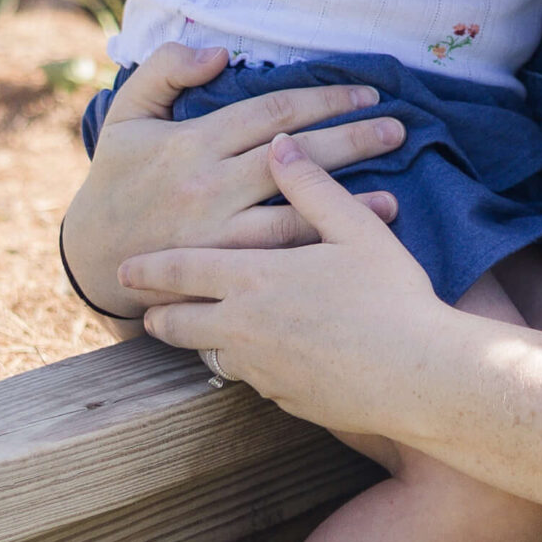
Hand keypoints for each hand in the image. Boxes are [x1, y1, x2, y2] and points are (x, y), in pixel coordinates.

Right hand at [59, 42, 405, 320]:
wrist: (92, 257)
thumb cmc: (117, 180)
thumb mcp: (127, 114)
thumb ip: (165, 70)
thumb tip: (218, 52)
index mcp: (193, 141)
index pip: (273, 111)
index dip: (324, 98)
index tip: (366, 93)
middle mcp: (209, 184)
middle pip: (295, 156)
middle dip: (352, 139)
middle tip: (399, 128)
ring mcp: (216, 231)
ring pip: (292, 212)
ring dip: (346, 203)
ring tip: (395, 195)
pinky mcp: (220, 268)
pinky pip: (277, 257)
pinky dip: (318, 247)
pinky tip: (354, 243)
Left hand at [122, 133, 456, 436]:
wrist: (417, 376)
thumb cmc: (391, 296)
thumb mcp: (356, 228)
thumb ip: (311, 185)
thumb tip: (280, 143)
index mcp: (254, 277)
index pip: (182, 270)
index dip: (150, 269)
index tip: (124, 270)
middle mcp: (243, 327)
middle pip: (179, 323)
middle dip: (158, 315)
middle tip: (145, 311)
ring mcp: (260, 370)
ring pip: (209, 355)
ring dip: (199, 342)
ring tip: (200, 332)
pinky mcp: (282, 399)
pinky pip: (249, 379)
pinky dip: (245, 365)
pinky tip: (263, 356)